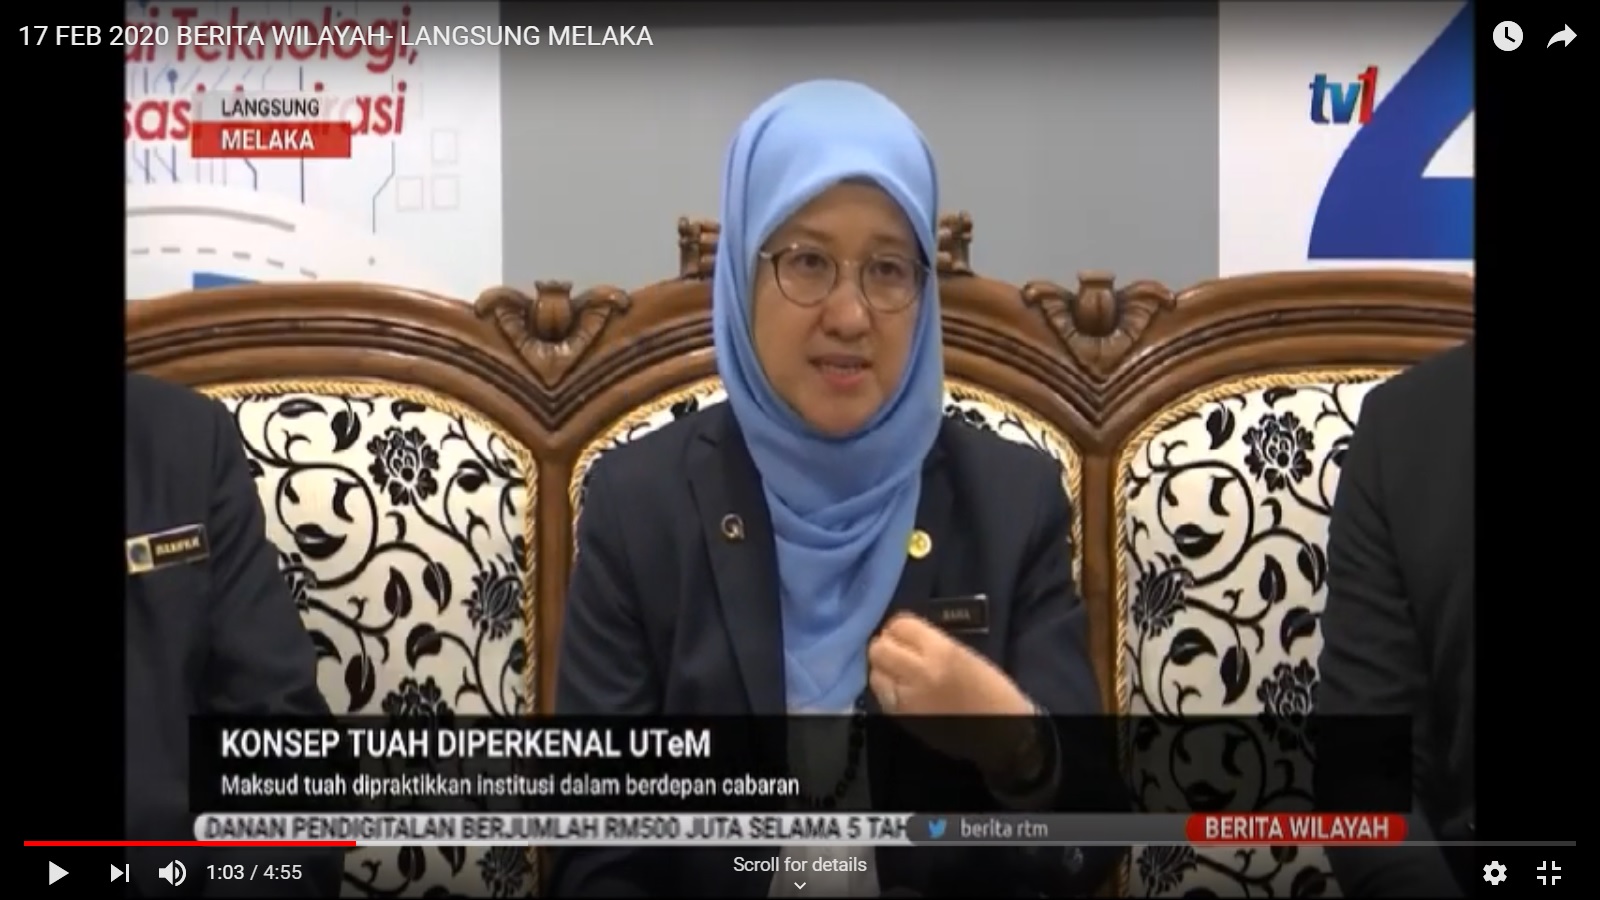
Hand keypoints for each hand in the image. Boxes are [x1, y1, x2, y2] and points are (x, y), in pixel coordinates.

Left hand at [867, 612, 1036, 773]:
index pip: (900, 626)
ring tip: (898, 670)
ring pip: (875, 673)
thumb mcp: (967, 656)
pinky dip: (887, 689)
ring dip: (883, 668)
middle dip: (886, 645)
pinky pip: (882, 696)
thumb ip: (934, 644)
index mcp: (941, 652)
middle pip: (880, 648)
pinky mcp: (904, 719)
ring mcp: (908, 699)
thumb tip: (907, 638)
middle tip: (898, 649)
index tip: (907, 632)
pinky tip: (901, 690)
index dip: (900, 627)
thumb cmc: (994, 692)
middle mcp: (919, 673)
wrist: (1002, 735)